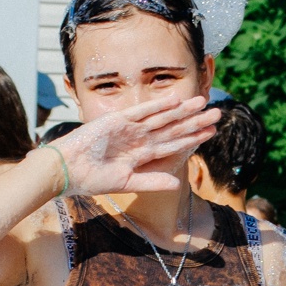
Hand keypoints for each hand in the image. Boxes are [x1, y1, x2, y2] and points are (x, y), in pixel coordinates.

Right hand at [51, 93, 217, 196]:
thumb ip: (152, 181)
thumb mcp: (126, 183)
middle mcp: (139, 139)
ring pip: (161, 117)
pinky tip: (174, 101)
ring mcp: (129, 128)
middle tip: (217, 113)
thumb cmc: (91, 179)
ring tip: (202, 102)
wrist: (67, 170)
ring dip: (181, 110)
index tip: (212, 132)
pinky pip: (141, 112)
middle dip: (195, 121)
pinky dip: (157, 106)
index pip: (173, 144)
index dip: (193, 137)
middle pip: (173, 128)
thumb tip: (178, 184)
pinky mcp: (117, 121)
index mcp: (142, 154)